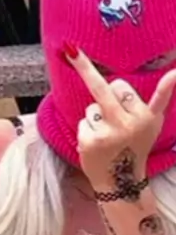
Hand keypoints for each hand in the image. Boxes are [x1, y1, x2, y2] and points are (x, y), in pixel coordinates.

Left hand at [65, 45, 175, 193]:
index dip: (116, 90)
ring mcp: (107, 134)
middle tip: (72, 51)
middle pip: (102, 89)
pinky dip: (87, 132)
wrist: (121, 182)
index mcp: (143, 116)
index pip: (121, 86)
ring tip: (107, 135)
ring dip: (95, 118)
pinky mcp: (90, 143)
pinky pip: (83, 123)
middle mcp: (126, 124)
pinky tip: (97, 144)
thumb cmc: (137, 145)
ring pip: (91, 109)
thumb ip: (162, 96)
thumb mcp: (154, 122)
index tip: (107, 81)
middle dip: (84, 67)